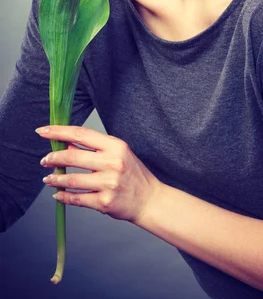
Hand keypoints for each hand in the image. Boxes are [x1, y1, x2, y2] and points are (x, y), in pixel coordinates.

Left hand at [37, 125, 160, 223]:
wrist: (149, 199)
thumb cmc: (133, 174)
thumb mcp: (119, 153)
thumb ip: (95, 148)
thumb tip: (65, 145)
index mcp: (115, 146)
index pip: (81, 134)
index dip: (59, 132)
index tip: (43, 131)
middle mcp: (112, 163)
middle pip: (72, 157)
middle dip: (53, 158)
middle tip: (44, 160)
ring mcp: (108, 183)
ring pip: (71, 180)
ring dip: (55, 179)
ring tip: (48, 179)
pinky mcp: (104, 202)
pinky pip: (76, 199)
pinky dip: (63, 197)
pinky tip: (58, 194)